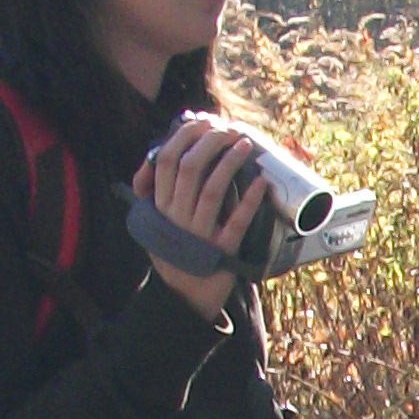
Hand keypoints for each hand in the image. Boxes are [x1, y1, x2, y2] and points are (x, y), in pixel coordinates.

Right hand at [141, 117, 271, 320]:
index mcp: (159, 206)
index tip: (202, 122)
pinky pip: (236, 222)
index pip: (165, 160)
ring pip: (212, 190)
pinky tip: (261, 182)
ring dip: (229, 163)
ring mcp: (197, 234)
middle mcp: (175, 217)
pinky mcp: (220, 251)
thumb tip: (167, 151)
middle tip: (229, 130)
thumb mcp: (157, 221)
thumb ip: (160, 191)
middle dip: (209, 142)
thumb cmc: (177, 251)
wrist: (185, 297)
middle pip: (188, 168)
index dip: (184, 136)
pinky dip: (249, 201)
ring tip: (245, 144)